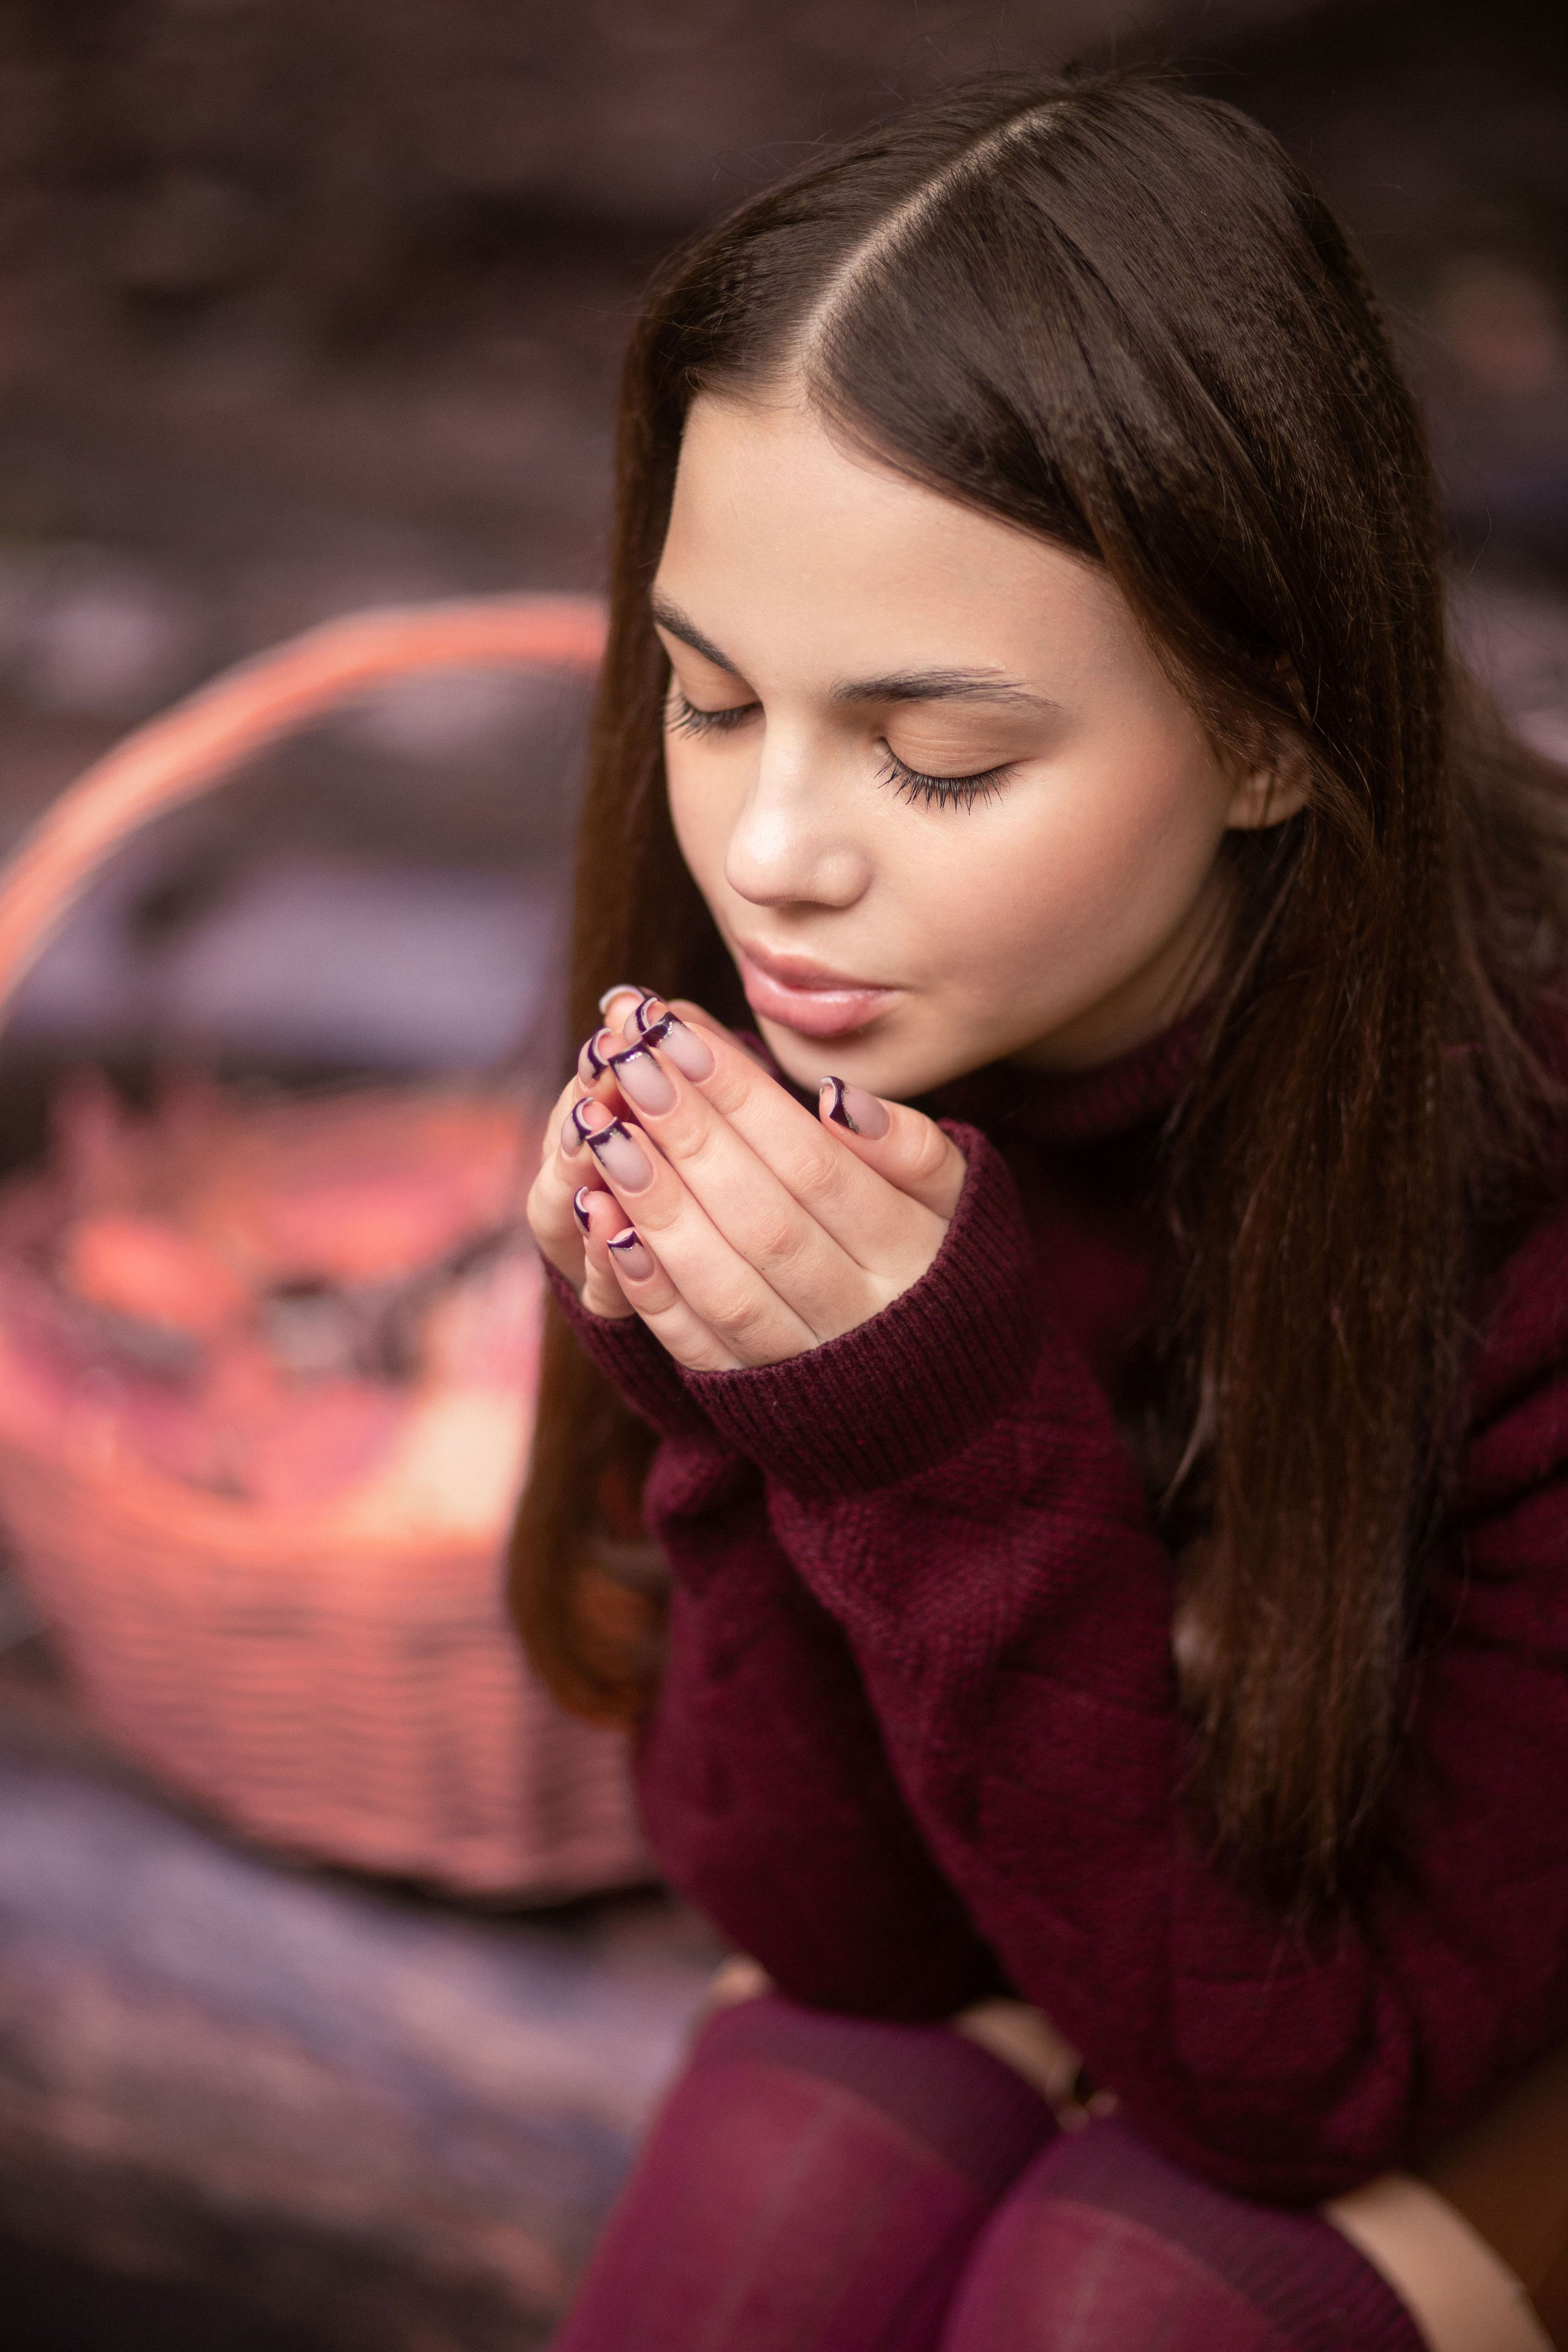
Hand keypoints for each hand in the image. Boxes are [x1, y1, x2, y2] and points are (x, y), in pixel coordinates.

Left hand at [525, 987, 966, 1370]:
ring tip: (600, 1127)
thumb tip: (837, 1099)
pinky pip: (694, 1346)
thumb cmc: (938, 1259)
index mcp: (910, 1253)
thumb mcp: (957, 1197)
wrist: (943, 1390)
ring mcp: (804, 1362)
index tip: (675, 1029)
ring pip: (722, 1284)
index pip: (811, 1161)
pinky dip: (646, 1285)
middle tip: (622, 1059)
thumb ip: (910, 1147)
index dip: (740, 1094)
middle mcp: (859, 1314)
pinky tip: (602, 1219)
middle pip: (761, 1217)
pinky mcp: (753, 1397)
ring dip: (655, 1205)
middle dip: (685, 1134)